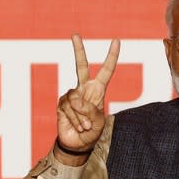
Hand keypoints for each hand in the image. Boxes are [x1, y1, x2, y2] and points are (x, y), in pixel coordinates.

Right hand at [56, 34, 119, 155]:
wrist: (78, 144)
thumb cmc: (92, 132)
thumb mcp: (98, 122)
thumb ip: (90, 110)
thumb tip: (74, 99)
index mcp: (98, 90)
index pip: (106, 70)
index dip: (111, 56)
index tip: (116, 41)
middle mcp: (84, 89)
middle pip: (81, 66)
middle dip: (78, 50)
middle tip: (75, 34)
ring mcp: (71, 95)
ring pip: (76, 99)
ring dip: (82, 116)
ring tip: (85, 126)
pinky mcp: (61, 103)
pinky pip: (68, 108)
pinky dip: (75, 119)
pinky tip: (78, 126)